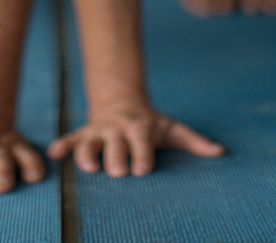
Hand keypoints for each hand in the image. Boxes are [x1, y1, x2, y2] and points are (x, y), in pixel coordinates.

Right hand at [47, 104, 224, 176]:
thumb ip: (194, 141)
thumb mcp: (172, 129)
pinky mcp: (85, 133)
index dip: (142, 154)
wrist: (122, 102)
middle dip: (115, 156)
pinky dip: (62, 145)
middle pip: (116, 144)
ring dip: (86, 152)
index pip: (142, 141)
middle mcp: (118, 128)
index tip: (143, 169)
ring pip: (90, 141)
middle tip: (116, 172)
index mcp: (140, 128)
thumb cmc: (151, 124)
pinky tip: (54, 154)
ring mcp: (100, 130)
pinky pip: (71, 138)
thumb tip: (220, 152)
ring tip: (87, 166)